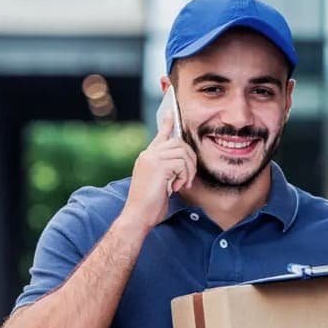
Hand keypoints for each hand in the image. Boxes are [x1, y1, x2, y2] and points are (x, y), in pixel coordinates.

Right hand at [120, 111, 196, 228]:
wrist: (138, 216)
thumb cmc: (149, 206)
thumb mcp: (160, 184)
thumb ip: (168, 170)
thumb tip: (182, 164)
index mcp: (147, 157)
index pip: (160, 135)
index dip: (167, 123)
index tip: (171, 111)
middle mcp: (148, 154)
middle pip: (179, 143)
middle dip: (190, 160)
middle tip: (187, 178)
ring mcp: (152, 158)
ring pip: (183, 152)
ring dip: (188, 170)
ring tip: (181, 185)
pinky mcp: (158, 165)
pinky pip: (181, 163)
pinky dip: (184, 176)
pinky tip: (176, 187)